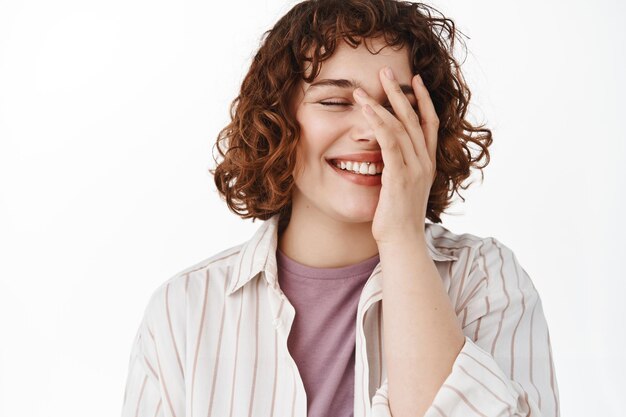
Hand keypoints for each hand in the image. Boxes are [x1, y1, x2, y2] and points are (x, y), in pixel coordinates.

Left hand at [352, 68, 438, 244]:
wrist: (403, 242)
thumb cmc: (398, 219)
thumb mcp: (404, 189)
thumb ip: (400, 169)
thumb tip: (389, 158)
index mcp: (427, 163)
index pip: (428, 123)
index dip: (422, 100)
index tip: (414, 80)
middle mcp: (424, 162)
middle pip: (414, 118)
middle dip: (400, 92)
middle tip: (386, 71)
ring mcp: (414, 168)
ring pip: (401, 126)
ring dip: (382, 103)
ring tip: (364, 88)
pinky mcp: (399, 176)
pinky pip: (389, 142)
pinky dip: (378, 123)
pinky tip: (366, 110)